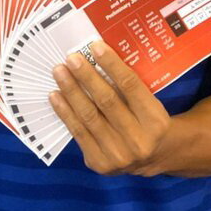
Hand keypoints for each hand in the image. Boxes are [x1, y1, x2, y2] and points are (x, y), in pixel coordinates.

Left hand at [49, 40, 171, 175]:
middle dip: (86, 76)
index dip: (112, 65)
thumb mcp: (150, 102)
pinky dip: (65, 112)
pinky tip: (55, 95)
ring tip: (60, 72)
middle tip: (72, 58)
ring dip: (71, 91)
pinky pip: (78, 132)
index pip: (130, 86)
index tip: (95, 47)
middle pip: (107, 101)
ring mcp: (118, 155)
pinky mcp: (100, 163)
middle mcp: (138, 140)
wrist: (153, 157)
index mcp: (155, 120)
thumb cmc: (147, 120)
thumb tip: (97, 56)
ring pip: (89, 116)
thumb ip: (130, 86)